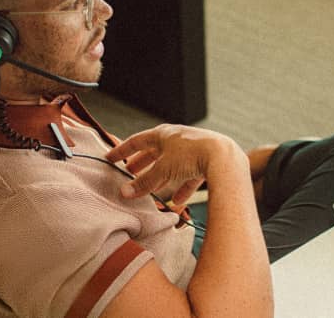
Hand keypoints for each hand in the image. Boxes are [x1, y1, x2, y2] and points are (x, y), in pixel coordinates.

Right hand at [106, 124, 243, 203]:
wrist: (223, 157)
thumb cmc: (191, 155)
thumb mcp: (163, 169)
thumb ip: (144, 183)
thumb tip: (124, 192)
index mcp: (163, 134)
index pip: (136, 141)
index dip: (121, 150)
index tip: (110, 158)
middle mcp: (177, 138)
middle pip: (154, 151)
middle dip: (141, 162)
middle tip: (129, 171)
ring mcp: (192, 149)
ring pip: (171, 164)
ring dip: (160, 176)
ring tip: (151, 188)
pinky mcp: (205, 162)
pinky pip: (189, 175)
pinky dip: (181, 187)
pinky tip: (178, 200)